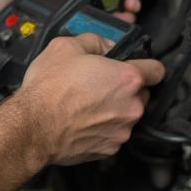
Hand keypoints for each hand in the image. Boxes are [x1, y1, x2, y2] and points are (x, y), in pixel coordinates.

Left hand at [0, 0, 139, 60]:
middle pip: (95, 3)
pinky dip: (89, 42)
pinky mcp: (50, 43)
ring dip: (110, 22)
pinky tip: (103, 41)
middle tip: (130, 2)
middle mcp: (57, 3)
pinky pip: (73, 43)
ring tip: (124, 19)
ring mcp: (54, 24)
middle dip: (117, 1)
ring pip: (89, 25)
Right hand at [16, 34, 164, 164]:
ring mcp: (121, 130)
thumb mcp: (65, 46)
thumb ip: (93, 41)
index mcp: (126, 78)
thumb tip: (103, 44)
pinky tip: (82, 119)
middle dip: (125, 88)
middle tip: (100, 83)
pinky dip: (102, 127)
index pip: (157, 70)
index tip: (139, 66)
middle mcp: (131, 106)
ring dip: (114, 109)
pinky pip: (113, 133)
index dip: (147, 65)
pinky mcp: (109, 149)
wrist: (33, 127)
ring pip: (127, 115)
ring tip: (86, 103)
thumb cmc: (48, 90)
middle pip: (141, 94)